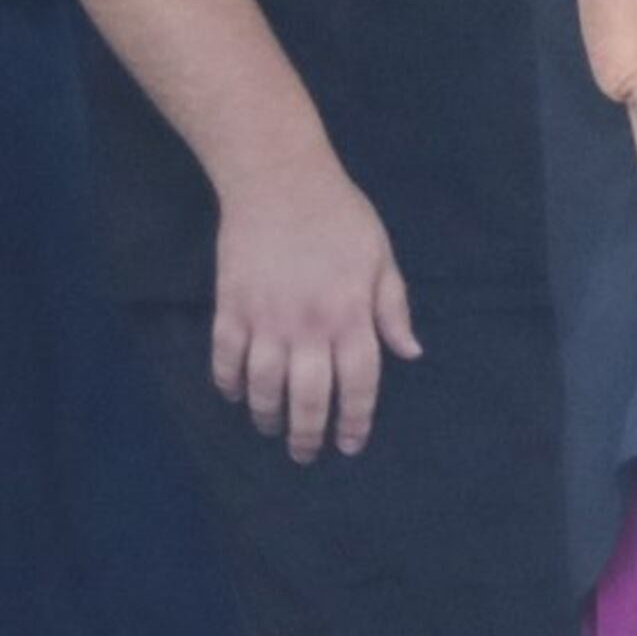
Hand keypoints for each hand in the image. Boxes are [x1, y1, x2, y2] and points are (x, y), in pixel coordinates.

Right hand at [210, 150, 417, 460]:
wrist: (279, 180)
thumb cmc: (340, 216)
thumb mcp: (381, 258)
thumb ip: (393, 308)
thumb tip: (410, 353)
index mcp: (352, 315)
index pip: (358, 384)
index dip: (355, 420)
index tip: (350, 444)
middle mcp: (309, 326)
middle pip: (308, 397)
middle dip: (307, 435)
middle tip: (306, 455)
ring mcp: (266, 319)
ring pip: (263, 386)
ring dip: (267, 415)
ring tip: (272, 429)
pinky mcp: (231, 307)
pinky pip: (225, 358)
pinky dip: (228, 383)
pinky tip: (236, 395)